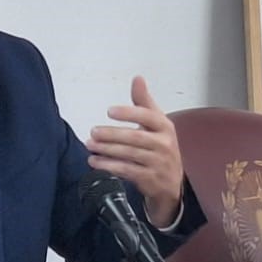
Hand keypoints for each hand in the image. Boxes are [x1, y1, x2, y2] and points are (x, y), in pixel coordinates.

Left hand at [86, 76, 183, 225]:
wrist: (171, 182)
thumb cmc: (161, 147)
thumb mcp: (157, 123)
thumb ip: (144, 102)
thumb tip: (138, 78)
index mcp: (166, 127)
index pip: (148, 116)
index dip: (129, 113)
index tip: (110, 111)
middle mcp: (164, 144)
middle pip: (136, 137)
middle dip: (112, 134)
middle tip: (93, 131)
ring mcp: (158, 163)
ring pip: (130, 154)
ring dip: (107, 150)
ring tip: (90, 145)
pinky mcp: (149, 179)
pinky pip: (127, 171)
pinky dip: (109, 166)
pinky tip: (96, 161)